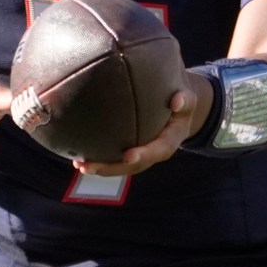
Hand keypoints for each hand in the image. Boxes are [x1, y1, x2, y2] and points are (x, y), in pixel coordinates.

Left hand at [76, 70, 212, 178]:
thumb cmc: (180, 98)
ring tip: (79, 165)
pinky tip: (78, 157)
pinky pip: (115, 157)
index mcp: (170, 140)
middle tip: (90, 166)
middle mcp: (155, 151)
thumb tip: (176, 101)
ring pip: (121, 166)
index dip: (144, 155)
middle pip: (134, 165)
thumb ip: (185, 99)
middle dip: (112, 168)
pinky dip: (99, 158)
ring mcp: (142, 152)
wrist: (177, 105)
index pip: (158, 150)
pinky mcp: (130, 149)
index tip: (127, 156)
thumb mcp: (188, 97)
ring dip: (101, 168)